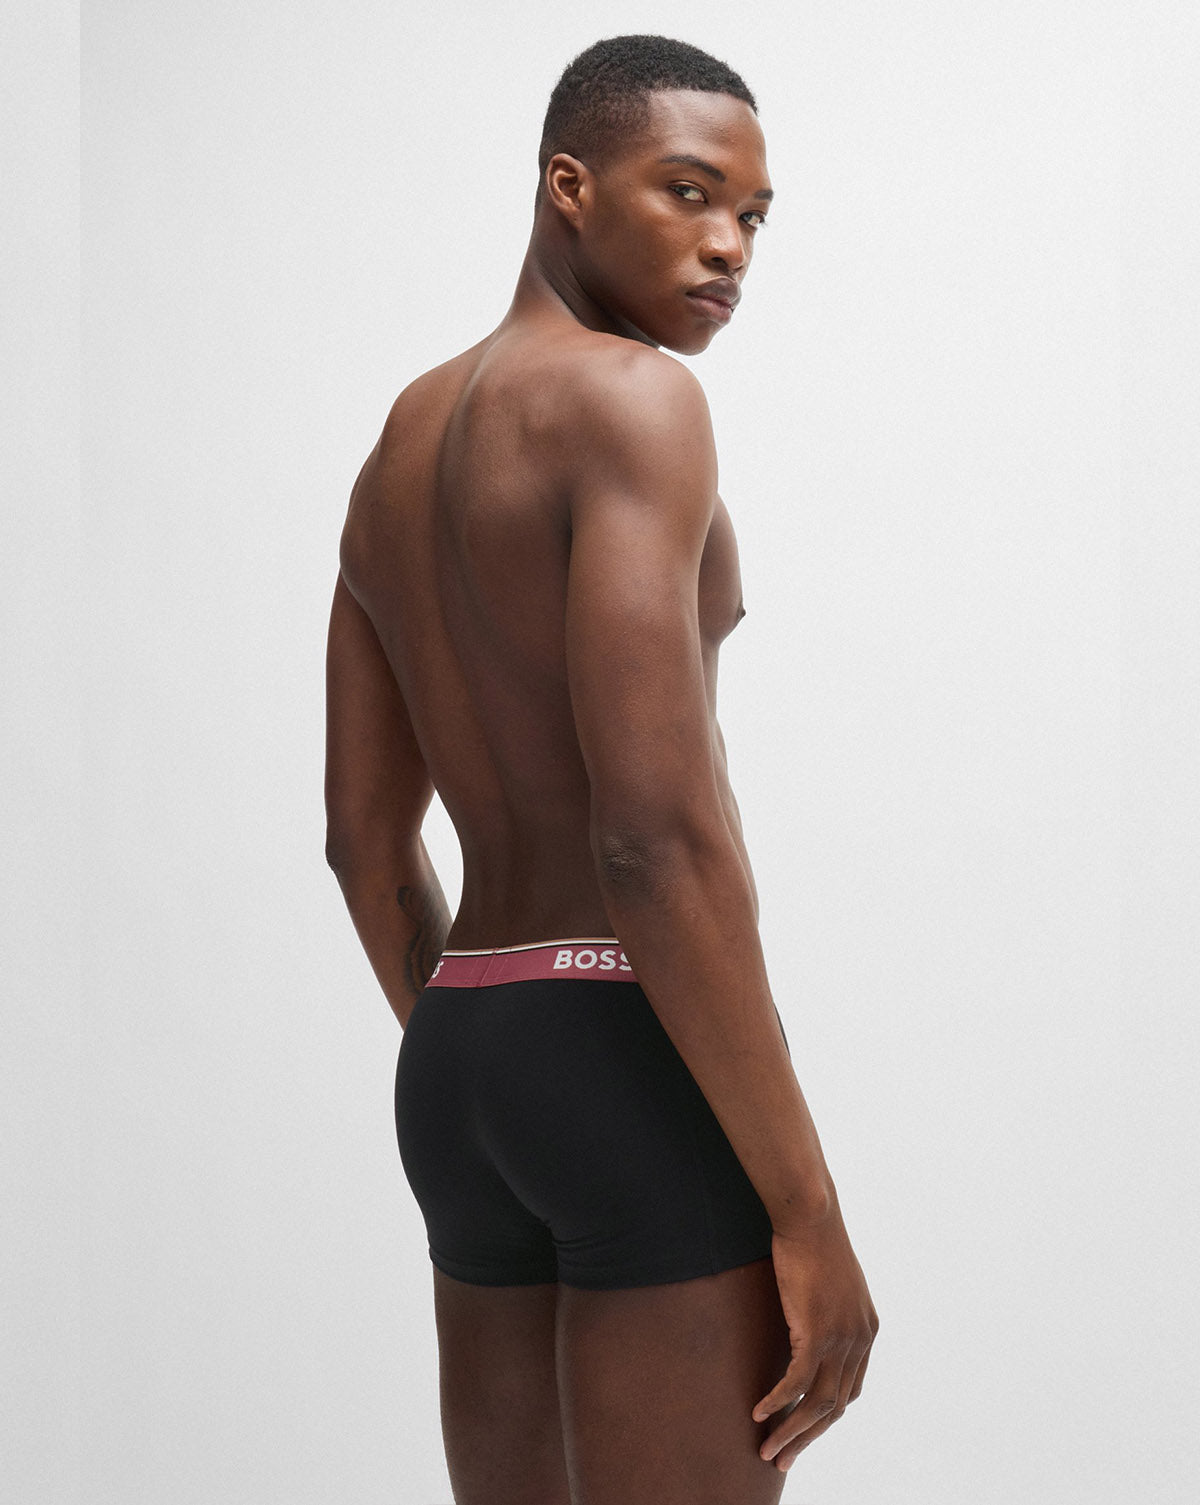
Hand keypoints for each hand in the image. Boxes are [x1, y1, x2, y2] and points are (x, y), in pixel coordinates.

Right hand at [752, 1202, 878, 1471]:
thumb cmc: (813, 1241)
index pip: (850, 1390)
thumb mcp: (830, 1283)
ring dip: (791, 1431)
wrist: (811, 1215)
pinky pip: (796, 1380)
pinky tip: (758, 1413)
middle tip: (782, 1459)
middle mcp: (860, 1339)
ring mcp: (841, 1337)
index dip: (825, 1416)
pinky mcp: (817, 1330)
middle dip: (808, 1437)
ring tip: (767, 1450)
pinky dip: (777, 1401)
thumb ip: (827, 1311)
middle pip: (836, 1406)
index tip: (801, 1431)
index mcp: (867, 1330)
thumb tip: (807, 1323)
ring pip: (817, 1402)